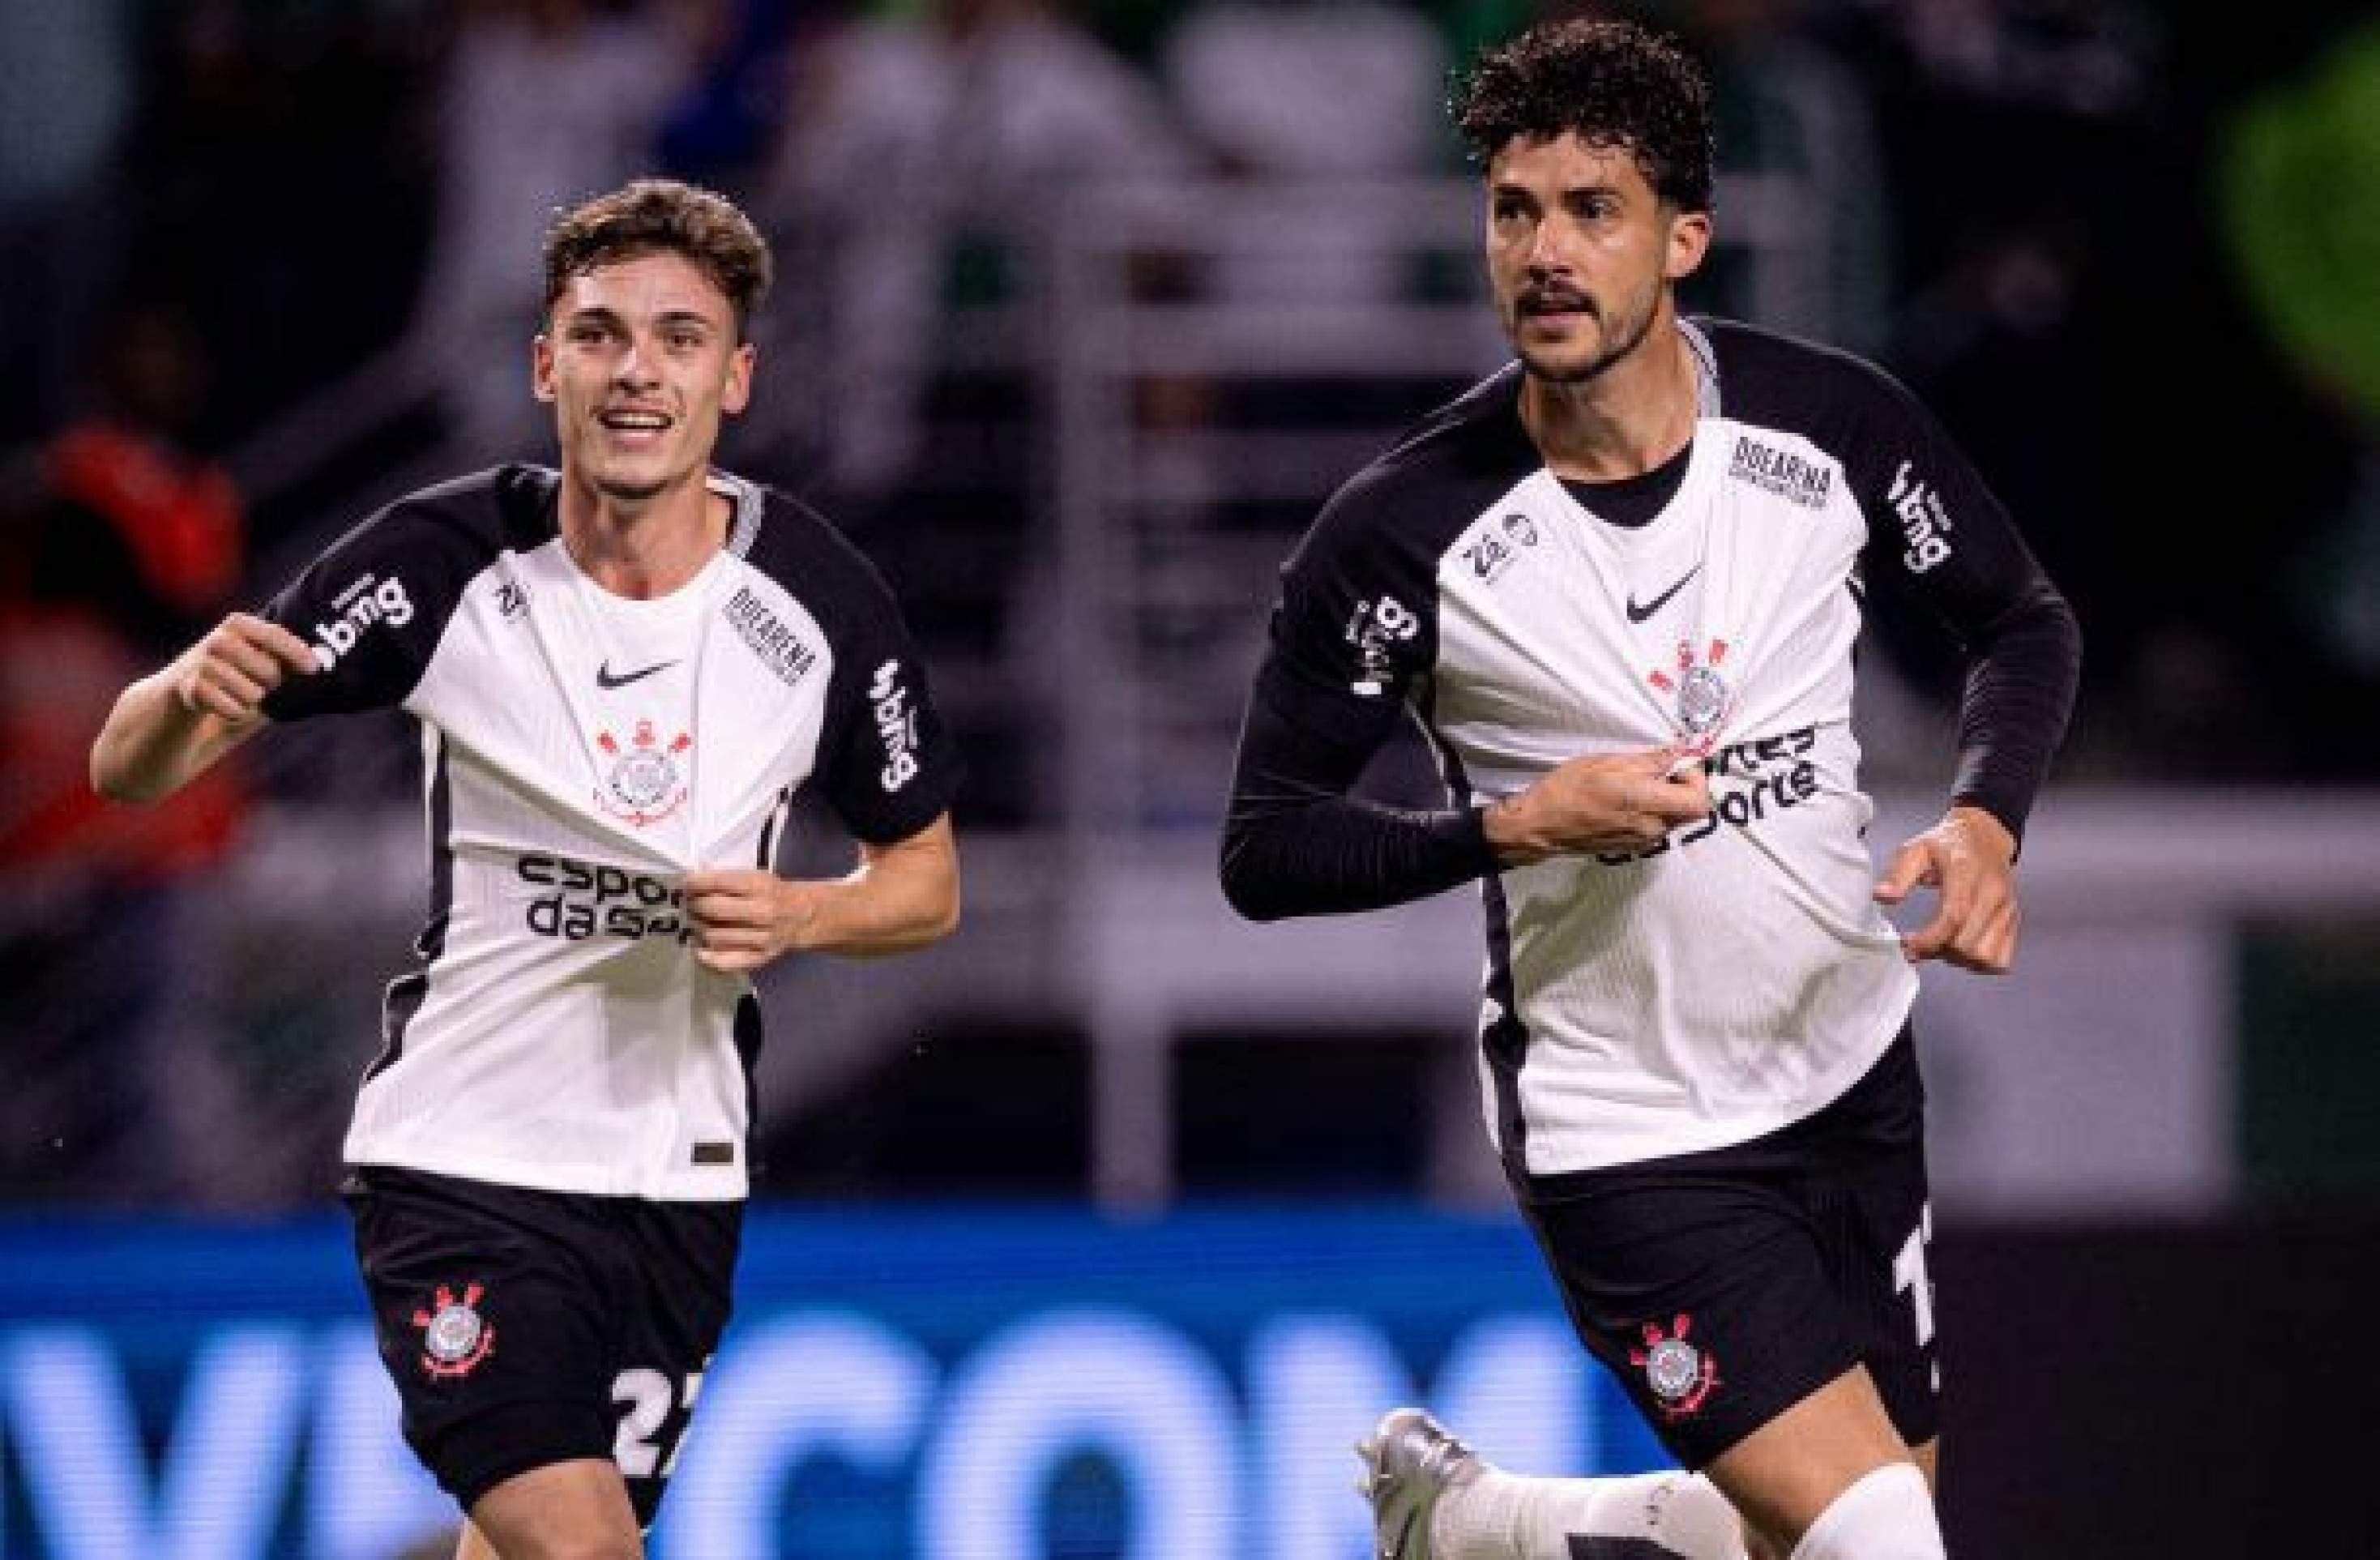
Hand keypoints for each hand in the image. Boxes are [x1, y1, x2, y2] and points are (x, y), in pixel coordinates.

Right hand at [172, 613, 317, 724]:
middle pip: (268, 669)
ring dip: (251, 703)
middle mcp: (217, 640)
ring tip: (241, 702)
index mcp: (237, 628)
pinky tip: (228, 711)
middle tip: (260, 690)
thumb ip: (284, 669)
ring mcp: (198, 663)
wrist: (169, 710)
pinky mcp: (184, 687)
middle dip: (272, 687)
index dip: (296, 652)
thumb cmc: (225, 689)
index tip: (314, 670)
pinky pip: (228, 706)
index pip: (273, 634)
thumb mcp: (257, 675)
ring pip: (250, 691)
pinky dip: (233, 713)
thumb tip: (319, 667)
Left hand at [683, 867, 821, 973]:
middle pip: (711, 909)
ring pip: (713, 936)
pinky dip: (708, 958)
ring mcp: (761, 938)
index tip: (685, 885)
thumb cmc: (773, 893)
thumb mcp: (756, 877)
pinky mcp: (759, 958)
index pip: (717, 883)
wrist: (805, 917)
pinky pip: (726, 963)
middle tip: (691, 905)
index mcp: (759, 886)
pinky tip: (701, 950)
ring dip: (698, 929)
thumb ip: (727, 880)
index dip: (694, 883)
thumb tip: (691, 884)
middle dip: (694, 905)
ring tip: (698, 923)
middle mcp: (761, 912)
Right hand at [1484, 747, 1711, 864]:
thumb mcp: (1607, 762)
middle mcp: (1650, 828)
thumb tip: (1676, 752)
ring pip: (1674, 819)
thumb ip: (1648, 760)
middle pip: (1690, 811)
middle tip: (1662, 771)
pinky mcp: (1631, 847)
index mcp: (1646, 803)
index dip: (1696, 779)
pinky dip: (1652, 811)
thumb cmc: (1567, 790)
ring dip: (1667, 800)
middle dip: (1683, 787)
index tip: (1678, 764)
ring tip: (1640, 783)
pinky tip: (1628, 799)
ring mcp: (1642, 841)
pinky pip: (1656, 828)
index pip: (1699, 801)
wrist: (1540, 825)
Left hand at [1873, 805, 2020, 971]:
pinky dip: (1977, 964)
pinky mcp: (2013, 922)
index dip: (1929, 939)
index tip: (1907, 944)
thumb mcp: (1915, 849)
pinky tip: (1960, 949)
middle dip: (1938, 951)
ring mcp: (2007, 910)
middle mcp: (1993, 894)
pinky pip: (2000, 960)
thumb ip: (1898, 874)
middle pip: (1968, 943)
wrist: (1984, 837)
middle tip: (1919, 944)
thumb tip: (1882, 897)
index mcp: (1967, 873)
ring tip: (1940, 945)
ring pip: (1985, 958)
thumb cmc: (1947, 845)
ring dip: (1958, 960)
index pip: (1954, 916)